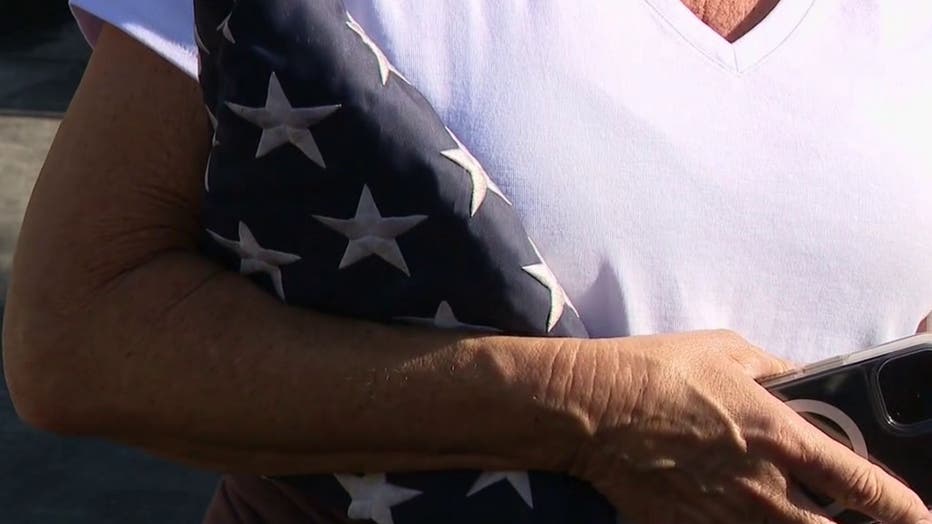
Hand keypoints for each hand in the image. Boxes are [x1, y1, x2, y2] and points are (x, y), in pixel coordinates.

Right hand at [570, 330, 930, 523]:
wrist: (592, 408)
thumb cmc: (657, 371)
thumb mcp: (725, 350)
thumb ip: (774, 369)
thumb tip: (798, 378)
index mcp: (779, 435)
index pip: (858, 482)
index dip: (898, 505)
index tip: (916, 514)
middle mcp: (761, 486)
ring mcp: (724, 514)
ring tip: (791, 515)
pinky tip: (729, 510)